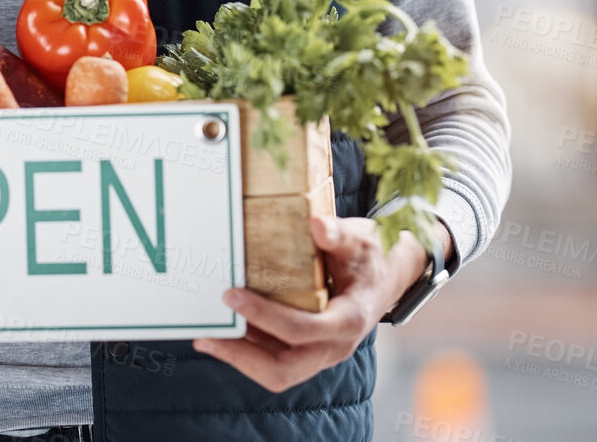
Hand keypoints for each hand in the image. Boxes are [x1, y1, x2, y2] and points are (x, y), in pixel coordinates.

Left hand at [191, 214, 449, 391]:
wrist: (390, 276)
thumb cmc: (372, 255)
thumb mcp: (360, 238)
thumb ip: (338, 233)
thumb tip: (316, 225)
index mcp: (348, 320)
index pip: (301, 329)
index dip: (264, 315)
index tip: (231, 295)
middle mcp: (335, 346)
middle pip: (284, 370)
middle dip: (242, 356)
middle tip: (208, 335)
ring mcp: (322, 353)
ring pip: (278, 372)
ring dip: (241, 358)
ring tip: (206, 337)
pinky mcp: (311, 351)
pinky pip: (277, 361)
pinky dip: (250, 352)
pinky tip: (225, 334)